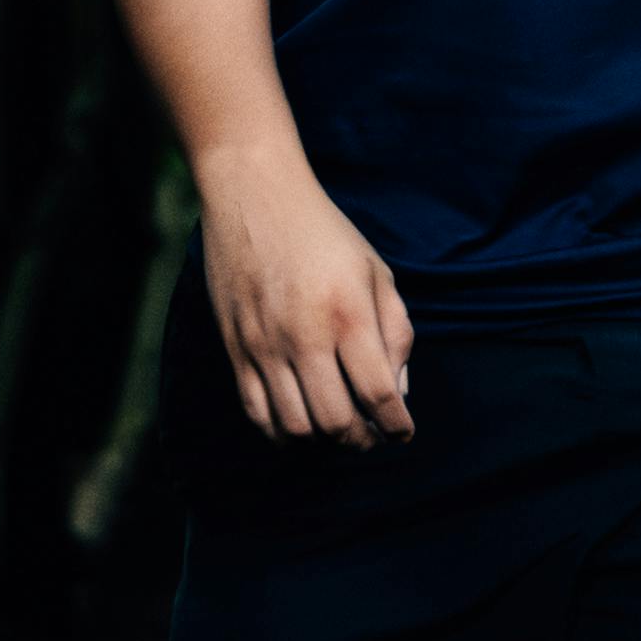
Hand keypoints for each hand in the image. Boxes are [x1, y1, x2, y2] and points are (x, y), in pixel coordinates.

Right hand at [198, 144, 416, 447]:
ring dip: (324, 442)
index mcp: (349, 314)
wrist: (255, 197)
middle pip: (336, 421)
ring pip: (295, 426)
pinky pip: (257, 412)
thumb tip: (398, 393)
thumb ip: (395, 331)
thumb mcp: (376, 272)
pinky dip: (282, 433)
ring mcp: (265, 346)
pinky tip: (300, 428)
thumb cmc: (325, 233)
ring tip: (340, 433)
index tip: (403, 433)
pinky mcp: (236, 349)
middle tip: (372, 437)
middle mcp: (306, 336)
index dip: (396, 424)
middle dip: (362, 440)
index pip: (378, 393)